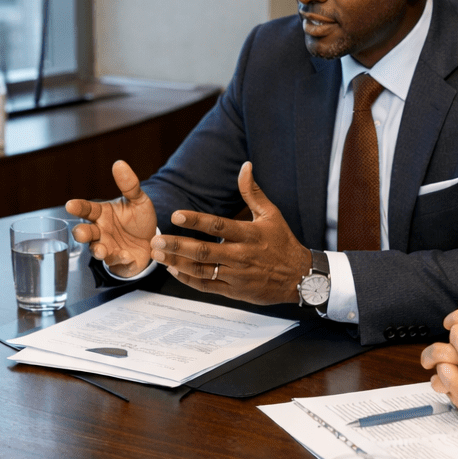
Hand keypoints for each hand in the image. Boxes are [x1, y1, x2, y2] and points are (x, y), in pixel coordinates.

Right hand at [65, 160, 158, 276]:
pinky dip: (120, 260)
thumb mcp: (139, 201)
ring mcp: (107, 248)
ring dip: (97, 250)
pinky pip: (116, 262)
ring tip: (101, 249)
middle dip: (81, 233)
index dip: (78, 207)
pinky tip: (127, 256)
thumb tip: (119, 163)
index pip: (87, 209)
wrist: (153, 241)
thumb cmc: (139, 220)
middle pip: (84, 233)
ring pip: (96, 250)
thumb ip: (129, 185)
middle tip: (82, 233)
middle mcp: (100, 232)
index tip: (70, 205)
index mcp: (102, 214)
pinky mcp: (118, 262)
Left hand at [148, 162, 312, 304]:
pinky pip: (208, 286)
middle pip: (205, 251)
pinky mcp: (235, 291)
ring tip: (158, 256)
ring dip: (178, 264)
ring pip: (203, 270)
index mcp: (250, 235)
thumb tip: (245, 166)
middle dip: (178, 246)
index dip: (196, 221)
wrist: (301, 278)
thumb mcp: (271, 214)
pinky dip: (189, 280)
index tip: (175, 216)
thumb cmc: (283, 243)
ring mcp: (237, 275)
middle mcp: (242, 255)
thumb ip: (253, 192)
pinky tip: (174, 271)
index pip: (219, 226)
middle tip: (157, 241)